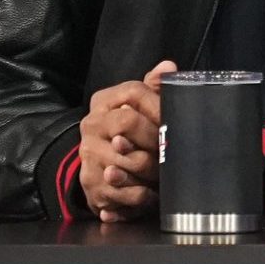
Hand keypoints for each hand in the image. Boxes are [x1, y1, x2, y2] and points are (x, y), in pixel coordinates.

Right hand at [79, 60, 176, 222]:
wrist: (96, 164)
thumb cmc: (127, 130)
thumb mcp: (138, 105)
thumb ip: (153, 86)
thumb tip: (168, 67)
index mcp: (104, 102)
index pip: (134, 93)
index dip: (159, 106)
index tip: (175, 121)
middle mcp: (92, 125)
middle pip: (129, 125)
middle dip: (156, 141)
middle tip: (170, 151)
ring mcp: (89, 155)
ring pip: (132, 162)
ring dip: (155, 171)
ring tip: (164, 173)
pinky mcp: (91, 185)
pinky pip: (128, 193)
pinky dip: (145, 196)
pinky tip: (151, 193)